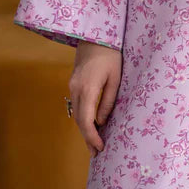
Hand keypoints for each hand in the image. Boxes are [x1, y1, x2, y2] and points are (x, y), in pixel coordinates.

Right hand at [68, 41, 122, 158]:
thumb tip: (101, 122)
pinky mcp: (73, 82)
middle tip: (96, 153)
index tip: (99, 148)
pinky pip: (76, 104)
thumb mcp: (115, 78)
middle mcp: (75, 90)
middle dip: (87, 137)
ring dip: (84, 128)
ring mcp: (72, 85)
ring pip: (76, 113)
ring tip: (93, 143)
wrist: (95, 35)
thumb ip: (108, 101)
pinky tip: (90, 123)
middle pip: (79, 120)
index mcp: (87, 90)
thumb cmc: (110, 55)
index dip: (92, 137)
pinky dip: (82, 117)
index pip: (86, 121)